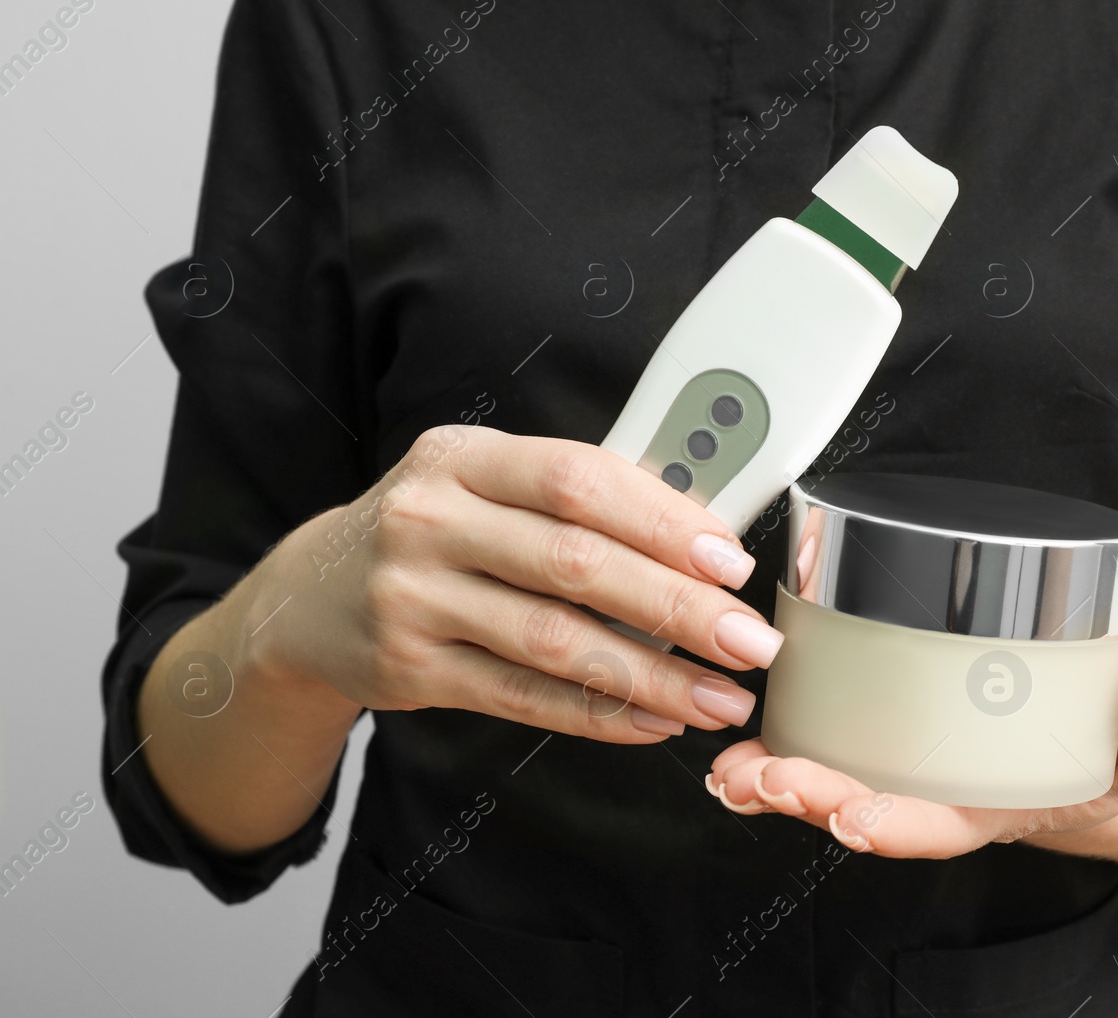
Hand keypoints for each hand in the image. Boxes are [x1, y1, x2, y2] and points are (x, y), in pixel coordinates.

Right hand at [248, 425, 785, 741]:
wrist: (308, 598)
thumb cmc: (434, 532)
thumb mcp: (483, 487)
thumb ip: (573, 501)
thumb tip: (701, 537)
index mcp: (460, 458)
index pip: (577, 478)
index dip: (662, 519)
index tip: (730, 560)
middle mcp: (428, 520)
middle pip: (575, 563)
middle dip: (678, 607)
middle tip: (748, 641)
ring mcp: (411, 598)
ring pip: (555, 641)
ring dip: (653, 677)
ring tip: (720, 697)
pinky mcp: (407, 670)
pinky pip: (524, 697)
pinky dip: (599, 713)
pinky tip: (656, 721)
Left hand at [706, 646, 1117, 857]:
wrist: (1098, 758)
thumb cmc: (1114, 762)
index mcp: (993, 812)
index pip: (932, 827)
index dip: (887, 825)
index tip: (846, 815)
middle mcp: (940, 800)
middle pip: (863, 808)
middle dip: (805, 796)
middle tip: (760, 777)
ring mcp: (911, 772)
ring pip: (831, 785)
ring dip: (776, 781)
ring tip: (730, 772)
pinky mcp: (893, 737)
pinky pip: (831, 748)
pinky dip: (786, 748)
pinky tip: (746, 742)